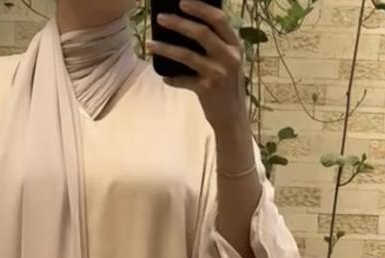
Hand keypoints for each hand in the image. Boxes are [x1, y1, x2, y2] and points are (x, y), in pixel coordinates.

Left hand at [148, 0, 243, 132]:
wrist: (233, 118)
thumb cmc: (227, 87)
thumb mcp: (229, 62)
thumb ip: (217, 45)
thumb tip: (188, 28)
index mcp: (234, 46)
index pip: (218, 19)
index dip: (200, 8)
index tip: (182, 2)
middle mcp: (228, 57)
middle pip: (201, 33)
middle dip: (178, 23)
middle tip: (160, 18)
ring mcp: (218, 73)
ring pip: (187, 55)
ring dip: (166, 48)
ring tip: (150, 44)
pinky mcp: (207, 89)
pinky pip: (183, 80)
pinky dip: (172, 78)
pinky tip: (164, 77)